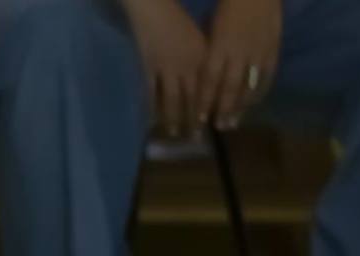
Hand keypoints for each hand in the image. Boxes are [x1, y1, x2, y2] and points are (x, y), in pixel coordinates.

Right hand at [123, 0, 208, 137]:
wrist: (154, 7)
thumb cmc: (180, 20)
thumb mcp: (201, 40)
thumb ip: (205, 63)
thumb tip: (210, 86)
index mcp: (202, 59)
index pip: (208, 91)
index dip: (208, 110)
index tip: (211, 126)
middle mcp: (187, 66)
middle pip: (191, 100)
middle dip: (192, 121)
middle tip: (193, 139)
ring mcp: (166, 68)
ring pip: (172, 100)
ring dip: (173, 119)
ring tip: (174, 134)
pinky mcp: (148, 67)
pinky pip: (151, 93)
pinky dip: (152, 108)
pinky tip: (154, 120)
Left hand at [201, 0, 282, 131]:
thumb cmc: (230, 4)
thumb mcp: (212, 23)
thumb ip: (210, 48)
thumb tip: (205, 69)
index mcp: (221, 44)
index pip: (210, 78)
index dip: (205, 99)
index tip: (200, 116)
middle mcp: (239, 54)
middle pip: (230, 88)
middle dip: (223, 109)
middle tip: (219, 127)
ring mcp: (258, 56)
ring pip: (248, 87)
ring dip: (241, 108)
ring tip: (234, 123)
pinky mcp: (273, 55)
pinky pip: (265, 80)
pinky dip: (257, 95)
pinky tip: (252, 105)